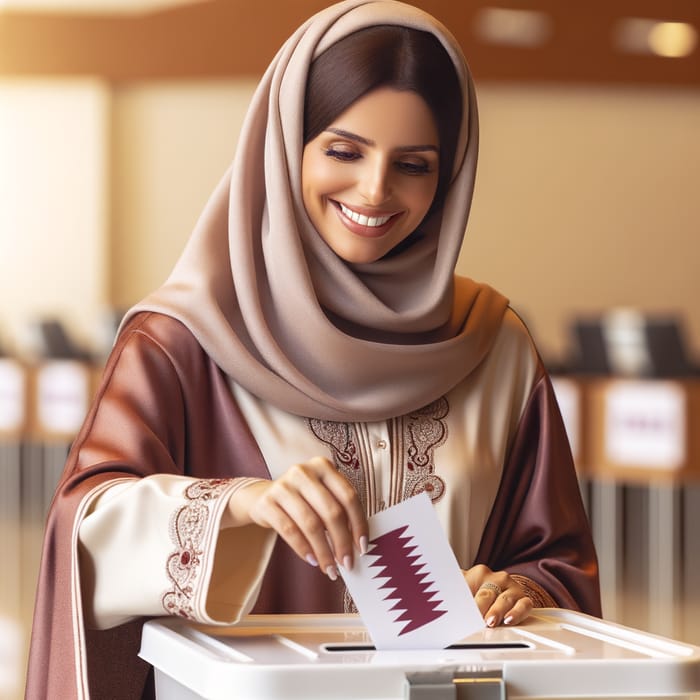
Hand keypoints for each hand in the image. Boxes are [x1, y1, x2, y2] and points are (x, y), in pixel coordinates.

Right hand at [225, 457, 367, 579]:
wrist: (262, 496)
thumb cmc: (302, 499)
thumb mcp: (321, 495)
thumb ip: (339, 511)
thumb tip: (357, 545)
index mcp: (323, 466)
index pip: (348, 496)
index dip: (359, 524)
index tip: (363, 547)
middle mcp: (303, 472)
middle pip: (331, 512)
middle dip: (342, 542)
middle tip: (347, 563)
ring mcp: (283, 485)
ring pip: (311, 524)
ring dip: (324, 551)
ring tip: (330, 568)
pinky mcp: (267, 502)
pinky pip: (289, 530)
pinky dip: (303, 549)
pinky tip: (312, 560)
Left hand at [462, 564, 532, 626]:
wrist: (495, 591)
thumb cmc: (476, 591)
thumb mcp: (464, 588)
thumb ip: (456, 593)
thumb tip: (442, 601)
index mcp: (480, 573)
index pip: (472, 586)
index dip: (465, 601)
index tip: (461, 612)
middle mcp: (497, 578)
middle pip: (488, 593)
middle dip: (481, 607)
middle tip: (474, 619)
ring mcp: (512, 588)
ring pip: (505, 599)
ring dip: (497, 611)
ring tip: (489, 622)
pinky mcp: (523, 599)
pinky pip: (524, 604)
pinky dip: (517, 613)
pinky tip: (508, 620)